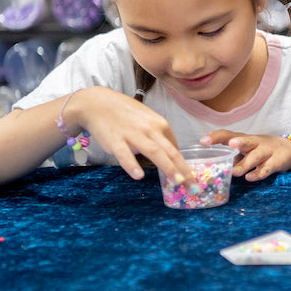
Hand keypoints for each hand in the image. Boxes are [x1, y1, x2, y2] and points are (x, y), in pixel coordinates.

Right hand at [69, 86, 193, 184]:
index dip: (183, 165)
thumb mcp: (147, 120)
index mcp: (160, 124)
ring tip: (177, 182)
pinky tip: (138, 176)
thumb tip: (170, 152)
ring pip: (154, 152)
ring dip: (167, 167)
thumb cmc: (124, 113)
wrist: (97, 103)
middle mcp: (150, 129)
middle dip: (183, 170)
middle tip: (193, 187)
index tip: (189, 179)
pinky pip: (125, 155)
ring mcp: (133, 135)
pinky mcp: (115, 140)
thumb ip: (159, 136)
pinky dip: (132, 165)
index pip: (175, 148)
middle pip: (170, 152)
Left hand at [200, 130, 290, 180]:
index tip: (202, 141)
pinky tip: (250, 177)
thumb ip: (231, 157)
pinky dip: (258, 173)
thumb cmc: (261, 151)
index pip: (228, 134)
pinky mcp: (276, 161)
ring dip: (245, 164)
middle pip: (246, 140)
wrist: (290, 150)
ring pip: (256, 156)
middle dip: (238, 142)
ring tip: (235, 172)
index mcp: (244, 139)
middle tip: (229, 145)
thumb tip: (211, 168)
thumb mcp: (246, 151)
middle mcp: (255, 143)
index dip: (216, 137)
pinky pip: (267, 168)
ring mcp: (267, 151)